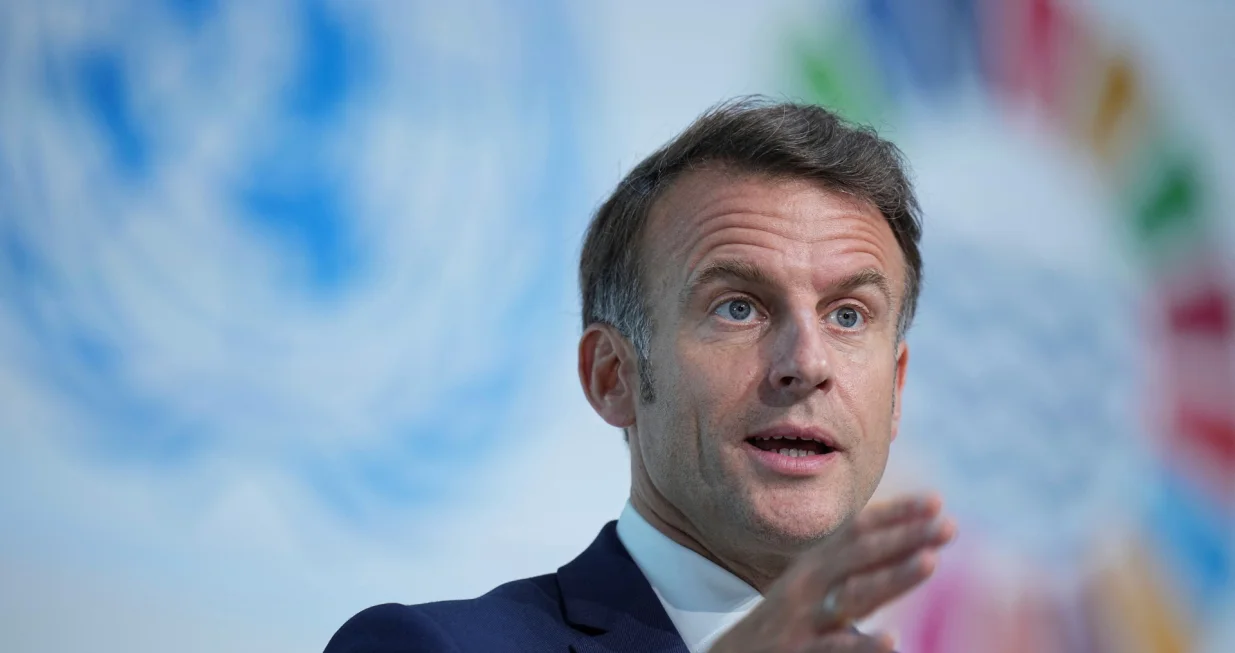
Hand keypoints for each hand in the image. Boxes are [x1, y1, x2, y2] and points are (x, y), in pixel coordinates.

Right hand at [709, 494, 955, 652]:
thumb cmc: (786, 620)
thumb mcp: (813, 584)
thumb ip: (852, 566)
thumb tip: (908, 545)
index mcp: (817, 563)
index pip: (859, 530)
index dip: (895, 514)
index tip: (935, 502)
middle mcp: (810, 583)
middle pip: (862, 554)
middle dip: (906, 537)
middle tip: (947, 525)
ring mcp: (806, 618)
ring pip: (854, 595)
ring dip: (893, 577)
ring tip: (931, 562)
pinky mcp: (800, 652)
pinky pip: (835, 650)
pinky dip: (862, 646)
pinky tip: (891, 640)